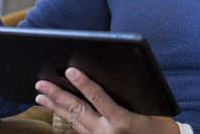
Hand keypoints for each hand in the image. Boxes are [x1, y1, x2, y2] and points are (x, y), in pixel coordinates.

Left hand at [35, 68, 179, 133]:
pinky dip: (64, 115)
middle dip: (58, 95)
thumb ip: (130, 95)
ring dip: (55, 106)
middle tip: (41, 83)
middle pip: (78, 110)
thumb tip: (111, 75)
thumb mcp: (150, 109)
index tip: (70, 70)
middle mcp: (107, 133)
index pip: (98, 99)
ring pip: (73, 120)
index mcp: (122, 122)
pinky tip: (55, 107)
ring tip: (40, 95)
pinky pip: (77, 127)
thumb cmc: (159, 127)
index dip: (84, 83)